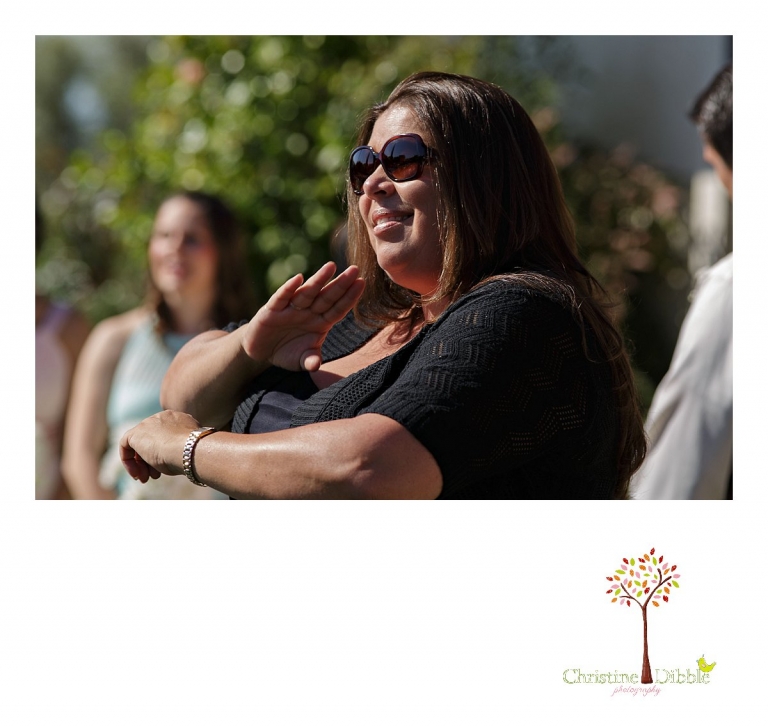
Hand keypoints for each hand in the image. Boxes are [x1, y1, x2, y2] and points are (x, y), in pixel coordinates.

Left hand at [120, 410, 200, 482]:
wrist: (190, 450)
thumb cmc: (192, 454)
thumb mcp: (185, 450)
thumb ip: (175, 449)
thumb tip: (170, 458)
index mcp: (176, 418)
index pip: (163, 436)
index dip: (161, 454)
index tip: (162, 469)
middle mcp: (160, 418)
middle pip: (150, 440)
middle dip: (149, 461)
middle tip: (153, 477)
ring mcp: (147, 424)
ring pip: (139, 445)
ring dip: (141, 465)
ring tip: (146, 479)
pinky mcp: (135, 432)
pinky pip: (125, 445)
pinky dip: (129, 462)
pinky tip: (136, 474)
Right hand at [241, 262, 364, 370]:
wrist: (261, 351)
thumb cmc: (287, 352)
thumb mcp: (300, 361)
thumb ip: (309, 361)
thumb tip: (315, 365)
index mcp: (320, 323)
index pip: (338, 308)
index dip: (349, 297)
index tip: (362, 283)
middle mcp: (308, 312)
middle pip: (327, 297)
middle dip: (340, 284)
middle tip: (355, 269)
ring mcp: (291, 309)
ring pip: (307, 293)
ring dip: (319, 280)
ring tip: (331, 266)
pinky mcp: (272, 310)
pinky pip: (282, 297)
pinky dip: (289, 288)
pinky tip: (298, 278)